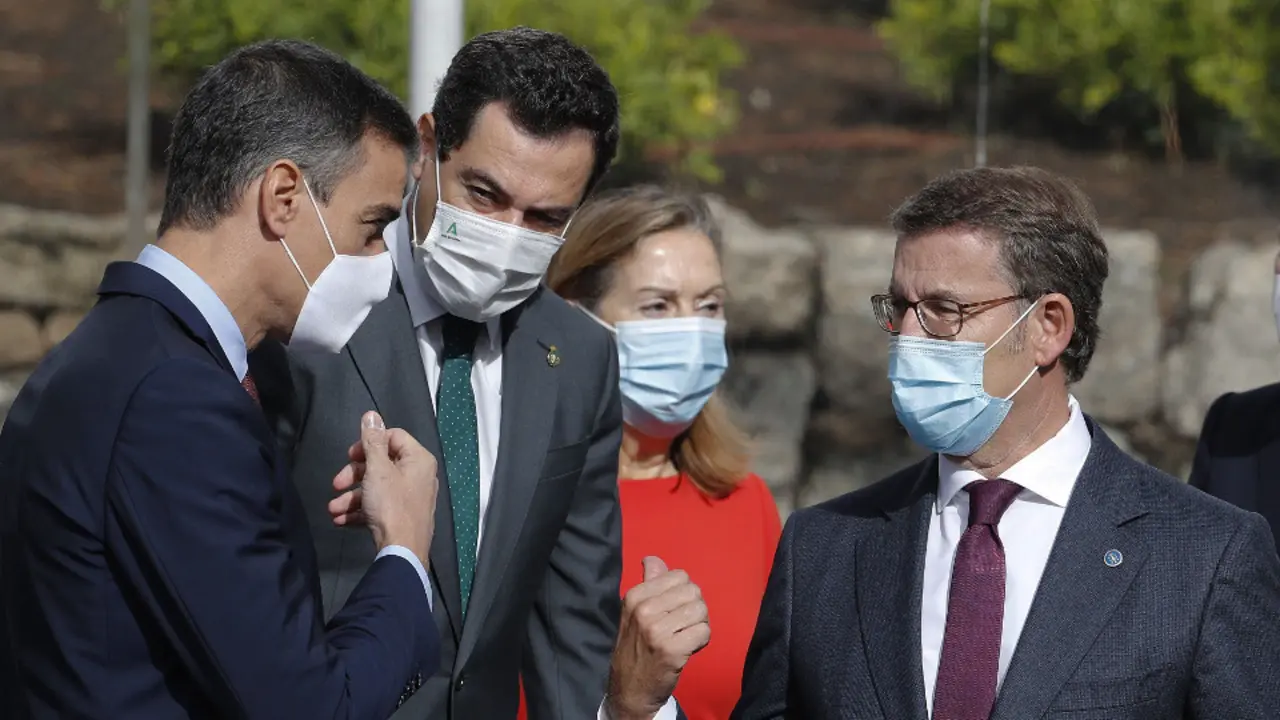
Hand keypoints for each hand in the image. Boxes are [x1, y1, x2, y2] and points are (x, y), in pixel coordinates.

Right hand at [330, 411, 437, 565]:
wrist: (402, 552)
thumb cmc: (391, 506)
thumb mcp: (377, 470)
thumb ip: (372, 442)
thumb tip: (371, 414)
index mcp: (418, 459)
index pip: (393, 437)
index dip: (369, 443)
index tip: (350, 455)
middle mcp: (418, 475)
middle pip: (381, 463)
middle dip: (353, 474)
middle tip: (336, 483)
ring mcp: (410, 497)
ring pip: (376, 488)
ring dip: (351, 497)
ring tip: (333, 509)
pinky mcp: (401, 515)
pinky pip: (378, 506)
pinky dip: (360, 510)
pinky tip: (341, 519)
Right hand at [605, 557, 710, 719]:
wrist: (629, 689)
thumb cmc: (636, 647)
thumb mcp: (634, 612)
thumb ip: (648, 583)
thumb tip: (653, 559)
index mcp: (635, 596)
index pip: (679, 576)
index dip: (683, 594)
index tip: (673, 612)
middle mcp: (644, 610)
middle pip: (693, 591)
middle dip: (694, 608)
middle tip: (682, 626)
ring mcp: (657, 630)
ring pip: (701, 610)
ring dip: (699, 625)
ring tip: (685, 637)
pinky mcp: (672, 650)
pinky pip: (704, 631)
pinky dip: (702, 640)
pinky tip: (688, 649)